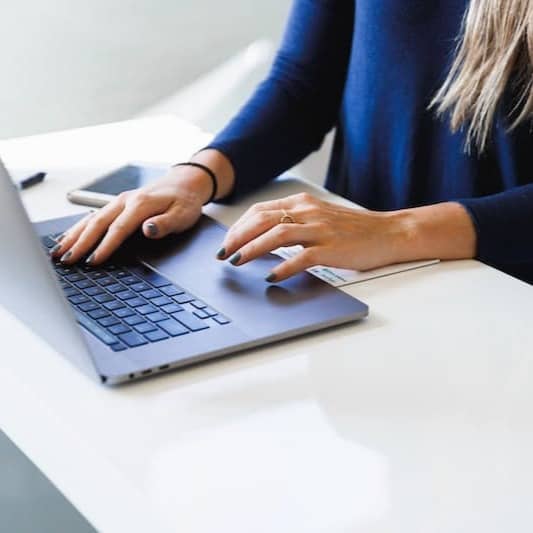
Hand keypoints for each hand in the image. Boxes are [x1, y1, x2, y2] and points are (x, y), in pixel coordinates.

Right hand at [50, 166, 212, 264]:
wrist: (184, 183)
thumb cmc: (184, 202)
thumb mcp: (183, 215)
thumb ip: (165, 224)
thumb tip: (148, 230)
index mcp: (140, 204)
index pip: (118, 228)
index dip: (105, 246)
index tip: (93, 261)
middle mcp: (125, 201)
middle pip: (97, 223)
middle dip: (80, 243)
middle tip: (66, 261)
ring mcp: (118, 202)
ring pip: (90, 219)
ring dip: (73, 236)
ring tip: (58, 252)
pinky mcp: (117, 205)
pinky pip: (93, 216)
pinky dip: (78, 228)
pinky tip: (67, 238)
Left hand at [216, 193, 412, 281]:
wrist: (389, 232)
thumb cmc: (353, 229)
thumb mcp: (319, 216)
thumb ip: (293, 222)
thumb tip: (262, 237)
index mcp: (302, 203)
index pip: (260, 211)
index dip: (238, 227)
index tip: (226, 241)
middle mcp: (308, 212)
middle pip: (262, 220)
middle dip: (237, 238)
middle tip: (223, 254)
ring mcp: (320, 229)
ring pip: (276, 235)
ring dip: (252, 250)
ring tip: (237, 262)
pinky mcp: (332, 248)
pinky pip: (301, 257)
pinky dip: (282, 267)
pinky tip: (271, 277)